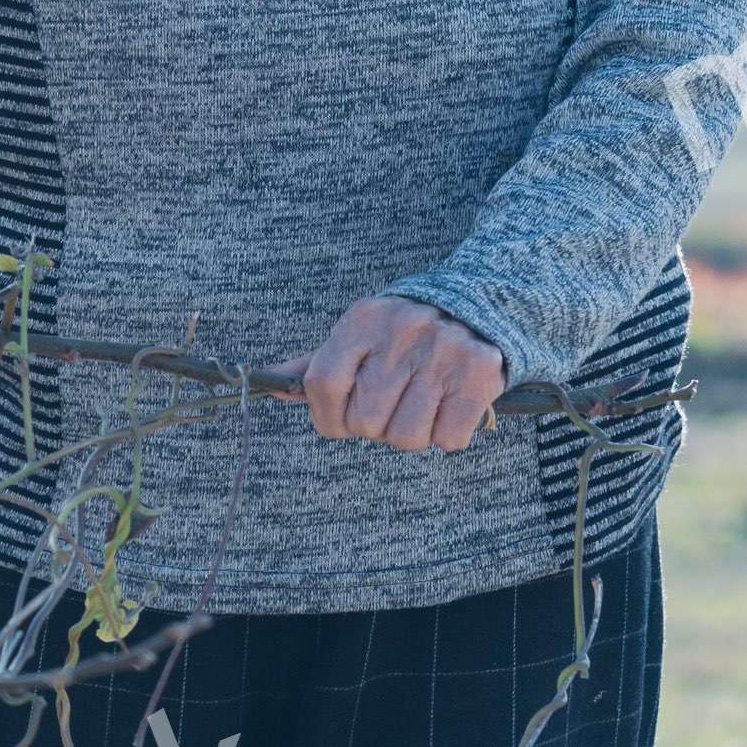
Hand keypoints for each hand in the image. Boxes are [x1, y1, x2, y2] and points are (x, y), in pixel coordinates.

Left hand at [293, 296, 504, 452]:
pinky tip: (448, 407)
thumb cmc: (403, 336)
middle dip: (375, 426)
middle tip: (392, 406)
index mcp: (363, 319)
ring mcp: (443, 351)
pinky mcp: (479, 373)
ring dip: (412, 434)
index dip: (327, 418)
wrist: (477, 307)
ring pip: (406, 437)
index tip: (341, 421)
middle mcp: (402, 329)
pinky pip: (447, 439)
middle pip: (365, 420)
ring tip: (421, 405)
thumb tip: (267, 383)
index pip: (321, 384)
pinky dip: (446, 435)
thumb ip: (316, 364)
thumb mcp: (359, 336)